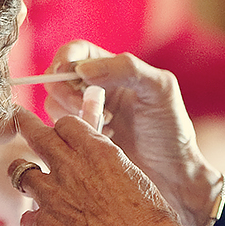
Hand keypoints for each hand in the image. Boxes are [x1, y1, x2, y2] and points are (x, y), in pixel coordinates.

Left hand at [11, 107, 180, 225]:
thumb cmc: (149, 218)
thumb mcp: (131, 175)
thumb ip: (104, 162)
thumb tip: (92, 159)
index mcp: (97, 151)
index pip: (65, 124)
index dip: (61, 130)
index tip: (58, 134)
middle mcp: (71, 167)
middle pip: (36, 135)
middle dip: (25, 124)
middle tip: (18, 119)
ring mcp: (53, 196)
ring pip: (21, 173)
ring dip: (26, 176)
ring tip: (29, 184)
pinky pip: (27, 217)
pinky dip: (35, 221)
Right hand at [40, 41, 224, 225]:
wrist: (171, 173)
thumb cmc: (171, 129)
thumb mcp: (159, 89)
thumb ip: (126, 68)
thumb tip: (82, 70)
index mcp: (113, 68)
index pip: (75, 51)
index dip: (66, 59)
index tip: (71, 76)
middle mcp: (94, 88)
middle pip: (56, 78)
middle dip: (66, 92)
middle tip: (88, 108)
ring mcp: (85, 114)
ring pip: (53, 104)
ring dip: (72, 114)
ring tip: (106, 126)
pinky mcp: (79, 138)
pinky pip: (57, 130)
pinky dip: (74, 132)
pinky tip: (103, 139)